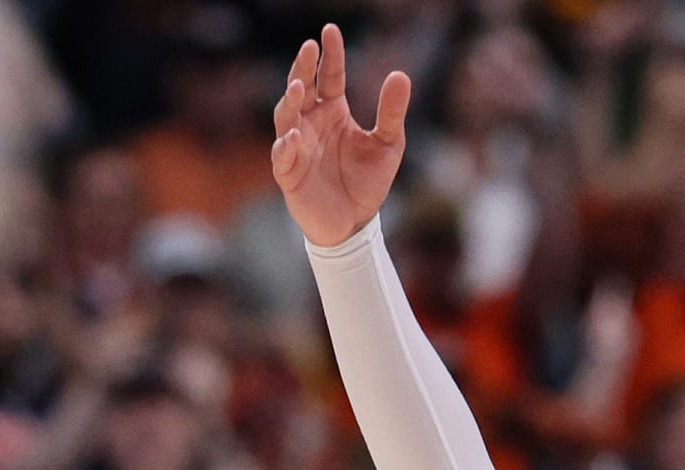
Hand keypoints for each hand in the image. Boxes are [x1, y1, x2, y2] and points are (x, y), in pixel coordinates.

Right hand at [272, 24, 412, 246]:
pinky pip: (283, 156)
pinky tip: (295, 135)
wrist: (355, 223)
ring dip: (290, 101)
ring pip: (285, 117)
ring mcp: (296, 146)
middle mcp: (310, 123)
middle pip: (301, 88)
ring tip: (299, 86)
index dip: (330, 55)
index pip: (328, 77)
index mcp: (332, 111)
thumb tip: (400, 74)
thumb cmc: (366, 181)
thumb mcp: (388, 144)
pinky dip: (287, 146)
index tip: (331, 31)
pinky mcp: (289, 173)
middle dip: (303, 68)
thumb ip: (391, 112)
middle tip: (309, 48)